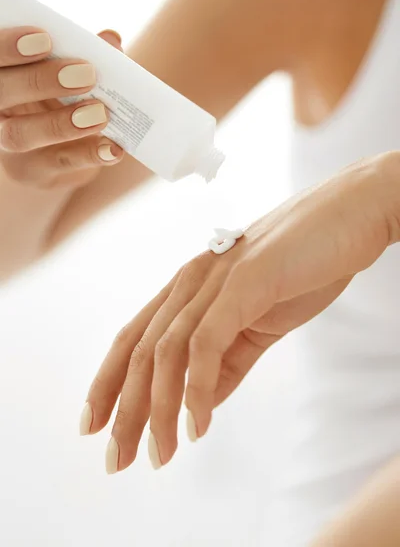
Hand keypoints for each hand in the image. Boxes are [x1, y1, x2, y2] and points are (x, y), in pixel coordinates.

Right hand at [0, 27, 123, 188]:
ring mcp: (10, 145)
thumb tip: (111, 40)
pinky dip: (90, 154)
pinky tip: (113, 148)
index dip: (9, 47)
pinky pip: (60, 163)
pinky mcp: (34, 171)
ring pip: (21, 134)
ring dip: (61, 123)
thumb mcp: (66, 75)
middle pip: (0, 92)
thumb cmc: (57, 101)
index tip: (45, 37)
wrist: (56, 154)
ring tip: (100, 112)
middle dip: (39, 80)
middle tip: (86, 73)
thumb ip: (83, 56)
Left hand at [82, 152, 399, 472]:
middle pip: (138, 351)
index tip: (95, 425)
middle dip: (123, 409)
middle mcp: (190, 282)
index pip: (134, 339)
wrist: (350, 217)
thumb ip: (229, 361)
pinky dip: (198, 388)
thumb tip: (202, 404)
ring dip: (157, 409)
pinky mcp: (244, 283)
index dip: (108, 383)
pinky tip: (197, 425)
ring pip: (165, 352)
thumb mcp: (259, 323)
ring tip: (159, 455)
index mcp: (190, 288)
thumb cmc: (305, 264)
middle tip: (117, 460)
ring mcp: (214, 280)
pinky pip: (207, 343)